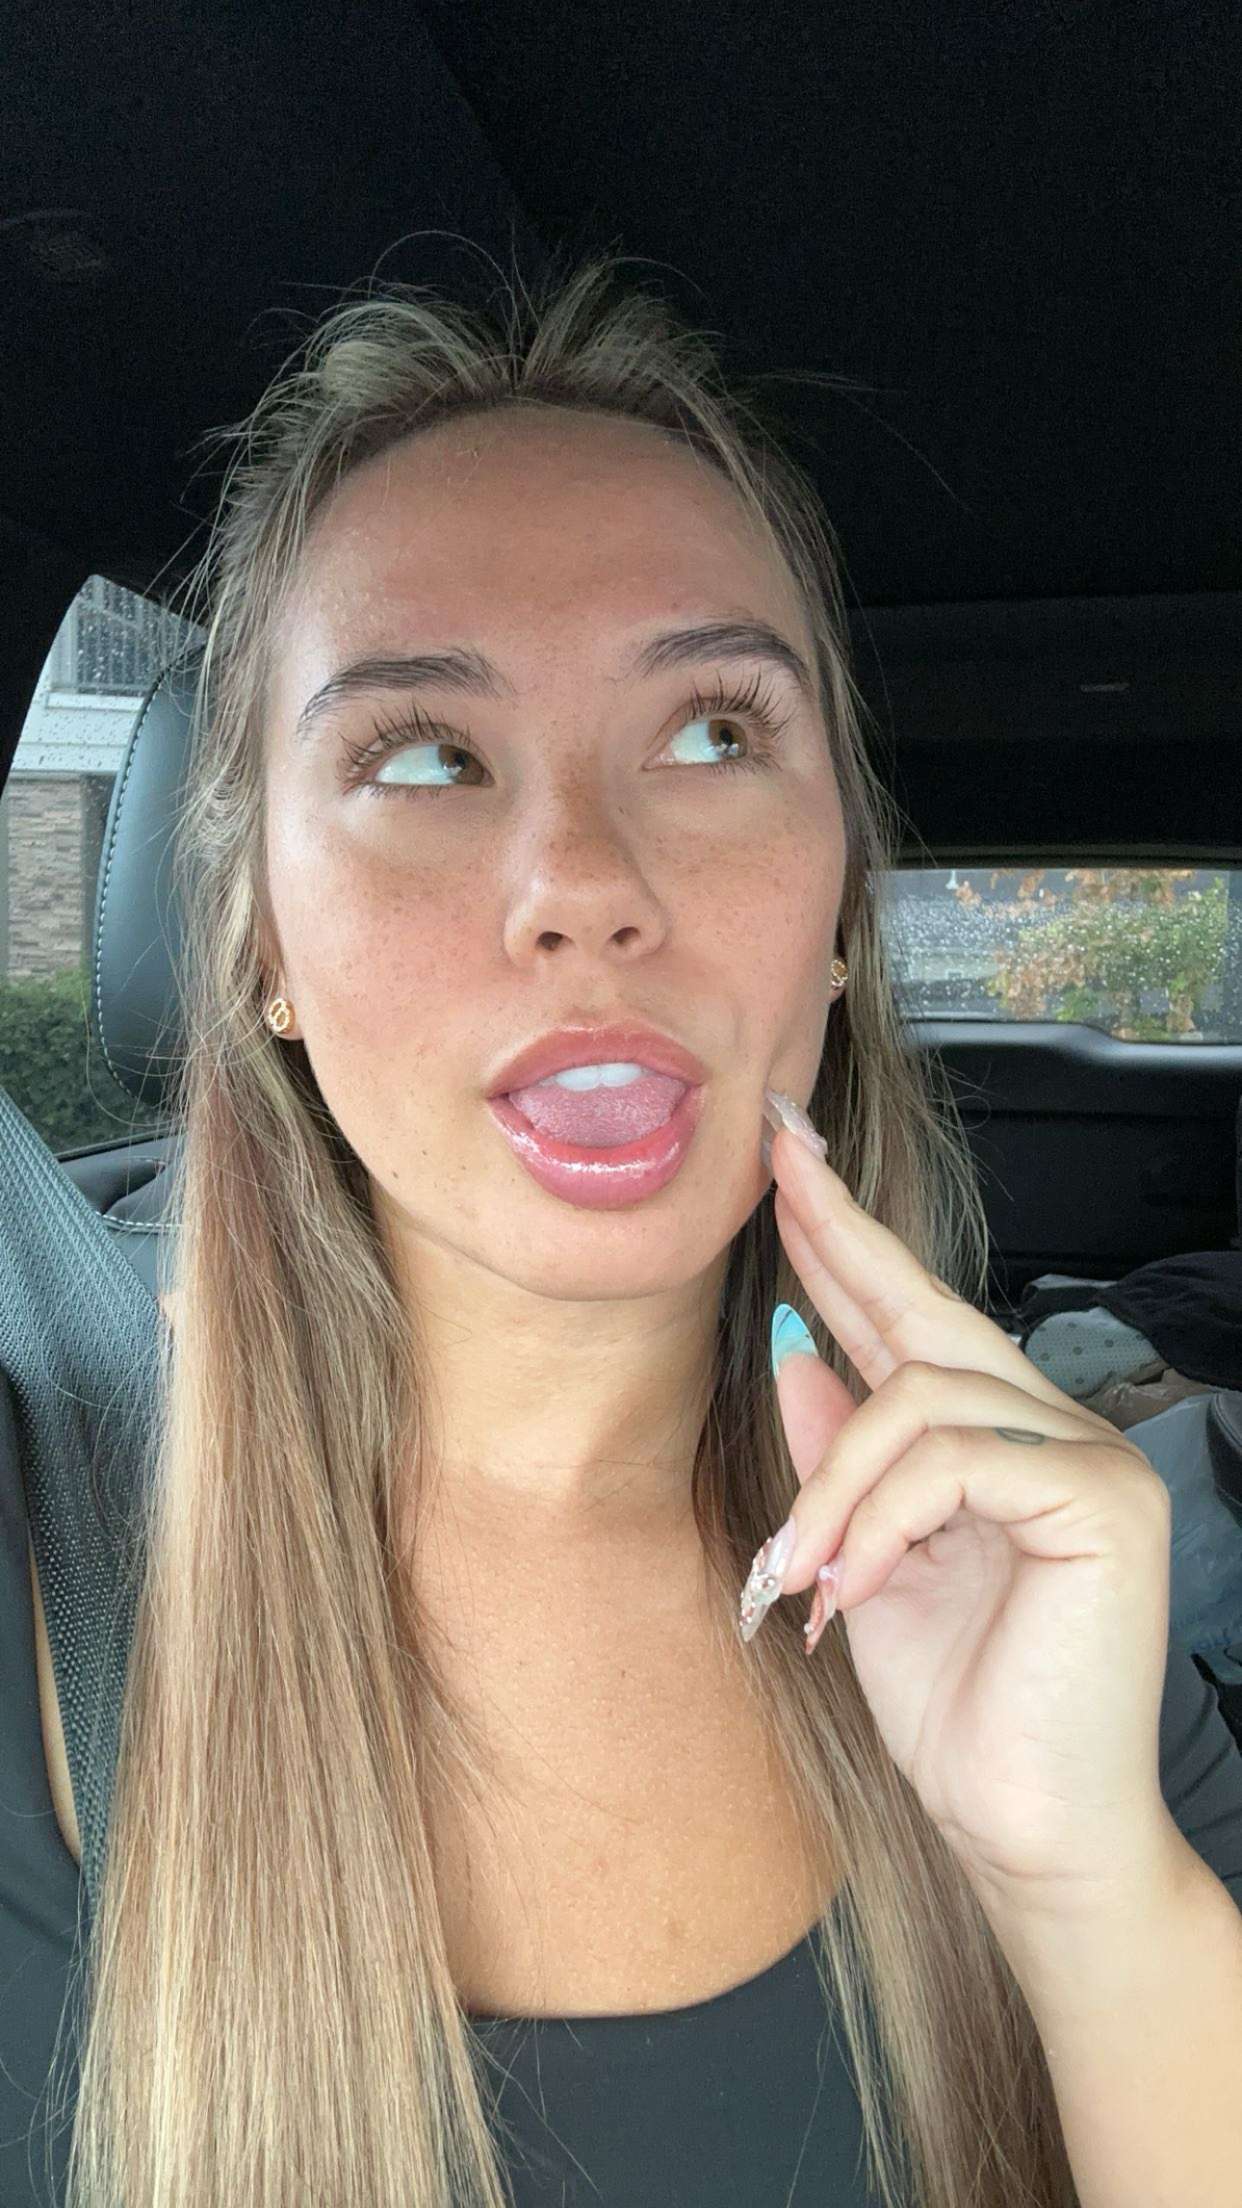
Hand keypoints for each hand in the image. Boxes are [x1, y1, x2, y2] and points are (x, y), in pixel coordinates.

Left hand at [749, 1121, 1180, 1916]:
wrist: (1028, 1835)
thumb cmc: (960, 1716)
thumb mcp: (862, 1563)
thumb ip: (839, 1458)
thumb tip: (795, 1348)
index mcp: (995, 1444)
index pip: (912, 1321)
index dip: (846, 1241)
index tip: (785, 1165)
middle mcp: (1050, 1432)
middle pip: (927, 1313)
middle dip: (840, 1237)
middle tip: (777, 1160)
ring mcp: (1086, 1458)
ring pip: (920, 1396)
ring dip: (835, 1484)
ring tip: (806, 1573)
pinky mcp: (1100, 1499)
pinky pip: (954, 1462)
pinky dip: (883, 1519)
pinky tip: (858, 1584)